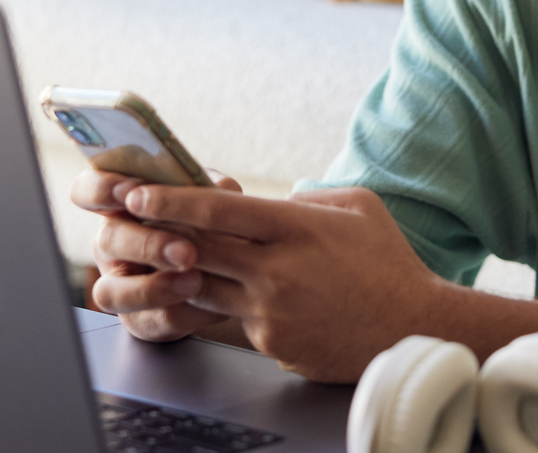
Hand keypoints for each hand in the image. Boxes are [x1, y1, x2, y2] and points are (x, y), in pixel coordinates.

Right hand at [72, 167, 243, 341]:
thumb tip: (209, 189)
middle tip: (186, 252)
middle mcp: (113, 243)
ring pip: (112, 292)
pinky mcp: (140, 319)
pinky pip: (149, 321)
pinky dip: (182, 312)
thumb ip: (204, 188)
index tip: (129, 191)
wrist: (232, 270)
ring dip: (153, 288)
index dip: (100, 189)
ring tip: (195, 281)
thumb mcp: (211, 196)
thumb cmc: (213, 222)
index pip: (88, 190)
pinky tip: (206, 299)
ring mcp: (121, 284)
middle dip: (147, 245)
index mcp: (122, 204)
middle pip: (107, 239)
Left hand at [122, 184, 448, 382]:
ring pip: (204, 288)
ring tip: (162, 257)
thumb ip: (304, 197)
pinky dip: (231, 305)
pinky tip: (242, 296)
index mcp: (295, 229)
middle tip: (125, 220)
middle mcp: (276, 272)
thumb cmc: (386, 261)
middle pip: (198, 249)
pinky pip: (235, 319)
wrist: (413, 327)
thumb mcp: (355, 206)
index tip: (136, 194)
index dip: (171, 200)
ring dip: (182, 272)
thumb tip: (265, 199)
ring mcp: (270, 313)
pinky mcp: (271, 344)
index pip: (219, 211)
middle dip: (158, 233)